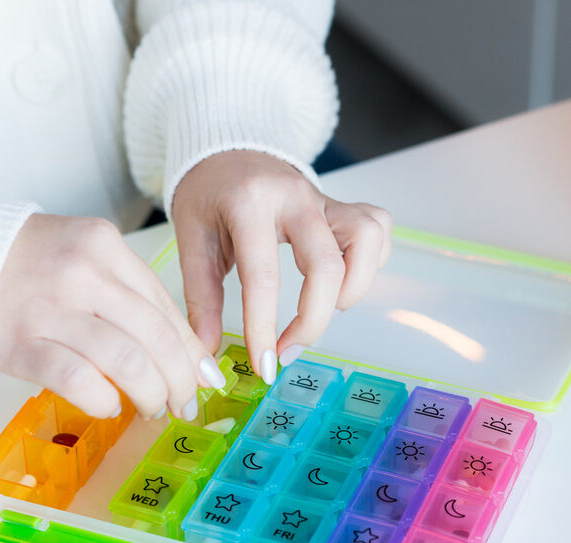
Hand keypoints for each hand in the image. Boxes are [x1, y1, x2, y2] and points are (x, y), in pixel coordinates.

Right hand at [0, 214, 227, 419]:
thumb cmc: (23, 265)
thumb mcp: (82, 258)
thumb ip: (127, 295)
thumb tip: (184, 351)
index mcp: (103, 246)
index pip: (164, 305)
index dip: (191, 349)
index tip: (203, 377)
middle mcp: (82, 273)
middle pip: (155, 336)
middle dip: (180, 380)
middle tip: (183, 403)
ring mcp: (50, 308)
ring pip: (127, 362)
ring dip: (150, 395)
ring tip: (151, 409)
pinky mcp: (19, 343)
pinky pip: (79, 381)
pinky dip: (103, 401)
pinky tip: (107, 405)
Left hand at [172, 150, 392, 383]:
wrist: (227, 151)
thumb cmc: (208, 195)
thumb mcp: (192, 240)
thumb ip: (201, 298)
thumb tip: (207, 352)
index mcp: (249, 205)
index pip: (263, 276)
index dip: (264, 327)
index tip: (263, 363)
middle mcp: (295, 198)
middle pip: (327, 265)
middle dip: (314, 320)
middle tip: (289, 348)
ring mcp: (324, 198)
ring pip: (367, 239)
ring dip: (354, 286)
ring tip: (326, 305)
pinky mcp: (342, 203)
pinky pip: (378, 228)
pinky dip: (370, 260)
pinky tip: (344, 277)